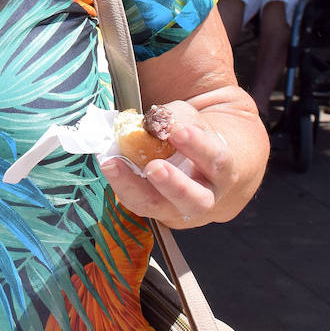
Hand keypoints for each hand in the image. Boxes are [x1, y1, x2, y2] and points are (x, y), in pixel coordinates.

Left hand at [99, 102, 240, 228]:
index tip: (177, 131)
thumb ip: (176, 118)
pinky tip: (107, 164)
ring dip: (135, 188)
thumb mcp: (191, 120)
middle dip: (174, 184)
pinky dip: (120, 184)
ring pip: (160, 208)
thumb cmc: (196, 139)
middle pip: (195, 199)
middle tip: (154, 167)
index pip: (215, 160)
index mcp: (222, 169)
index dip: (197, 146)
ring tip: (114, 165)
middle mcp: (205, 196)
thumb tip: (152, 121)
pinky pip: (137, 203)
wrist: (201, 168)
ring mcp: (179, 209)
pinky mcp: (155, 212)